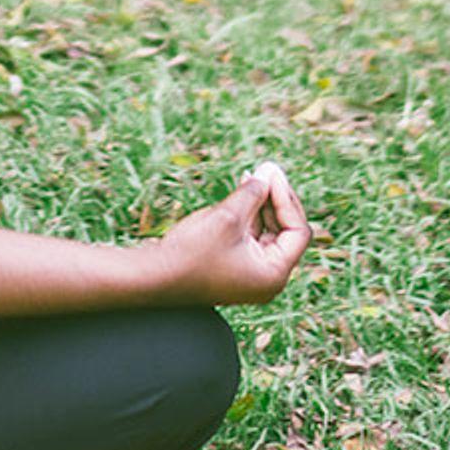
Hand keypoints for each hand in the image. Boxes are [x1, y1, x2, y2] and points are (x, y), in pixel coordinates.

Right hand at [152, 161, 317, 305]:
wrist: (151, 278)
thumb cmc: (190, 253)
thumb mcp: (227, 217)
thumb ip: (253, 193)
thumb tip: (269, 173)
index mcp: (273, 275)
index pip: (297, 232)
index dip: (287, 199)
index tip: (272, 174)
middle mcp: (267, 279)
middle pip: (285, 231)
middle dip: (275, 199)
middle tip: (265, 170)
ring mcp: (251, 276)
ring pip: (268, 233)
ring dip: (261, 205)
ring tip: (250, 176)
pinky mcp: (235, 268)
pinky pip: (250, 239)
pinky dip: (248, 217)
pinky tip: (241, 192)